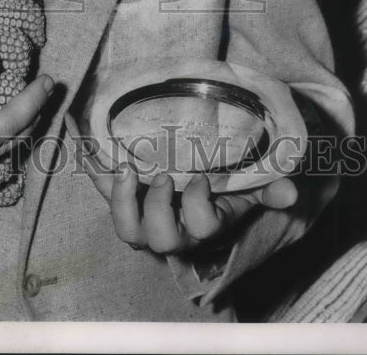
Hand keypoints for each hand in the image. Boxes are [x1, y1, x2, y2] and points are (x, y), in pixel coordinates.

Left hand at [67, 114, 296, 254]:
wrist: (193, 184)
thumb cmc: (224, 187)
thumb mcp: (249, 187)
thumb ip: (269, 189)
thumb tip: (290, 191)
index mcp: (204, 224)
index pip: (202, 228)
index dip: (198, 206)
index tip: (200, 178)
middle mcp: (171, 227)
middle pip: (157, 238)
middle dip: (156, 208)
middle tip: (160, 176)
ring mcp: (143, 213)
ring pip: (126, 229)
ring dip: (120, 200)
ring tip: (124, 168)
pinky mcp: (121, 193)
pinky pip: (99, 184)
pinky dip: (87, 158)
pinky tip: (76, 129)